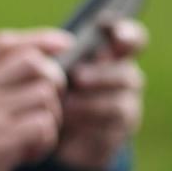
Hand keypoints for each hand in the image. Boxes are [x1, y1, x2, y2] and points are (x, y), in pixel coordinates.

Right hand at [0, 29, 72, 170]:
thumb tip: (35, 79)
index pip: (5, 43)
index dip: (39, 40)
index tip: (63, 47)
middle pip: (33, 62)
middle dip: (55, 82)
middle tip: (48, 110)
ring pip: (44, 95)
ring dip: (51, 120)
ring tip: (34, 141)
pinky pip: (43, 126)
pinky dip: (45, 142)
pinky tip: (28, 156)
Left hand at [56, 19, 147, 170]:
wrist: (39, 133)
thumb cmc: (42, 88)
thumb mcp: (42, 67)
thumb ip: (51, 50)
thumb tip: (64, 43)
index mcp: (109, 56)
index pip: (132, 40)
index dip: (129, 35)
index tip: (115, 35)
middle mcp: (122, 80)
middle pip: (128, 74)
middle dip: (102, 75)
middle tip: (77, 77)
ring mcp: (123, 108)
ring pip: (120, 103)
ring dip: (90, 103)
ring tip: (63, 105)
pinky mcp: (115, 135)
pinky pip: (109, 130)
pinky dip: (86, 126)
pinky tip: (66, 125)